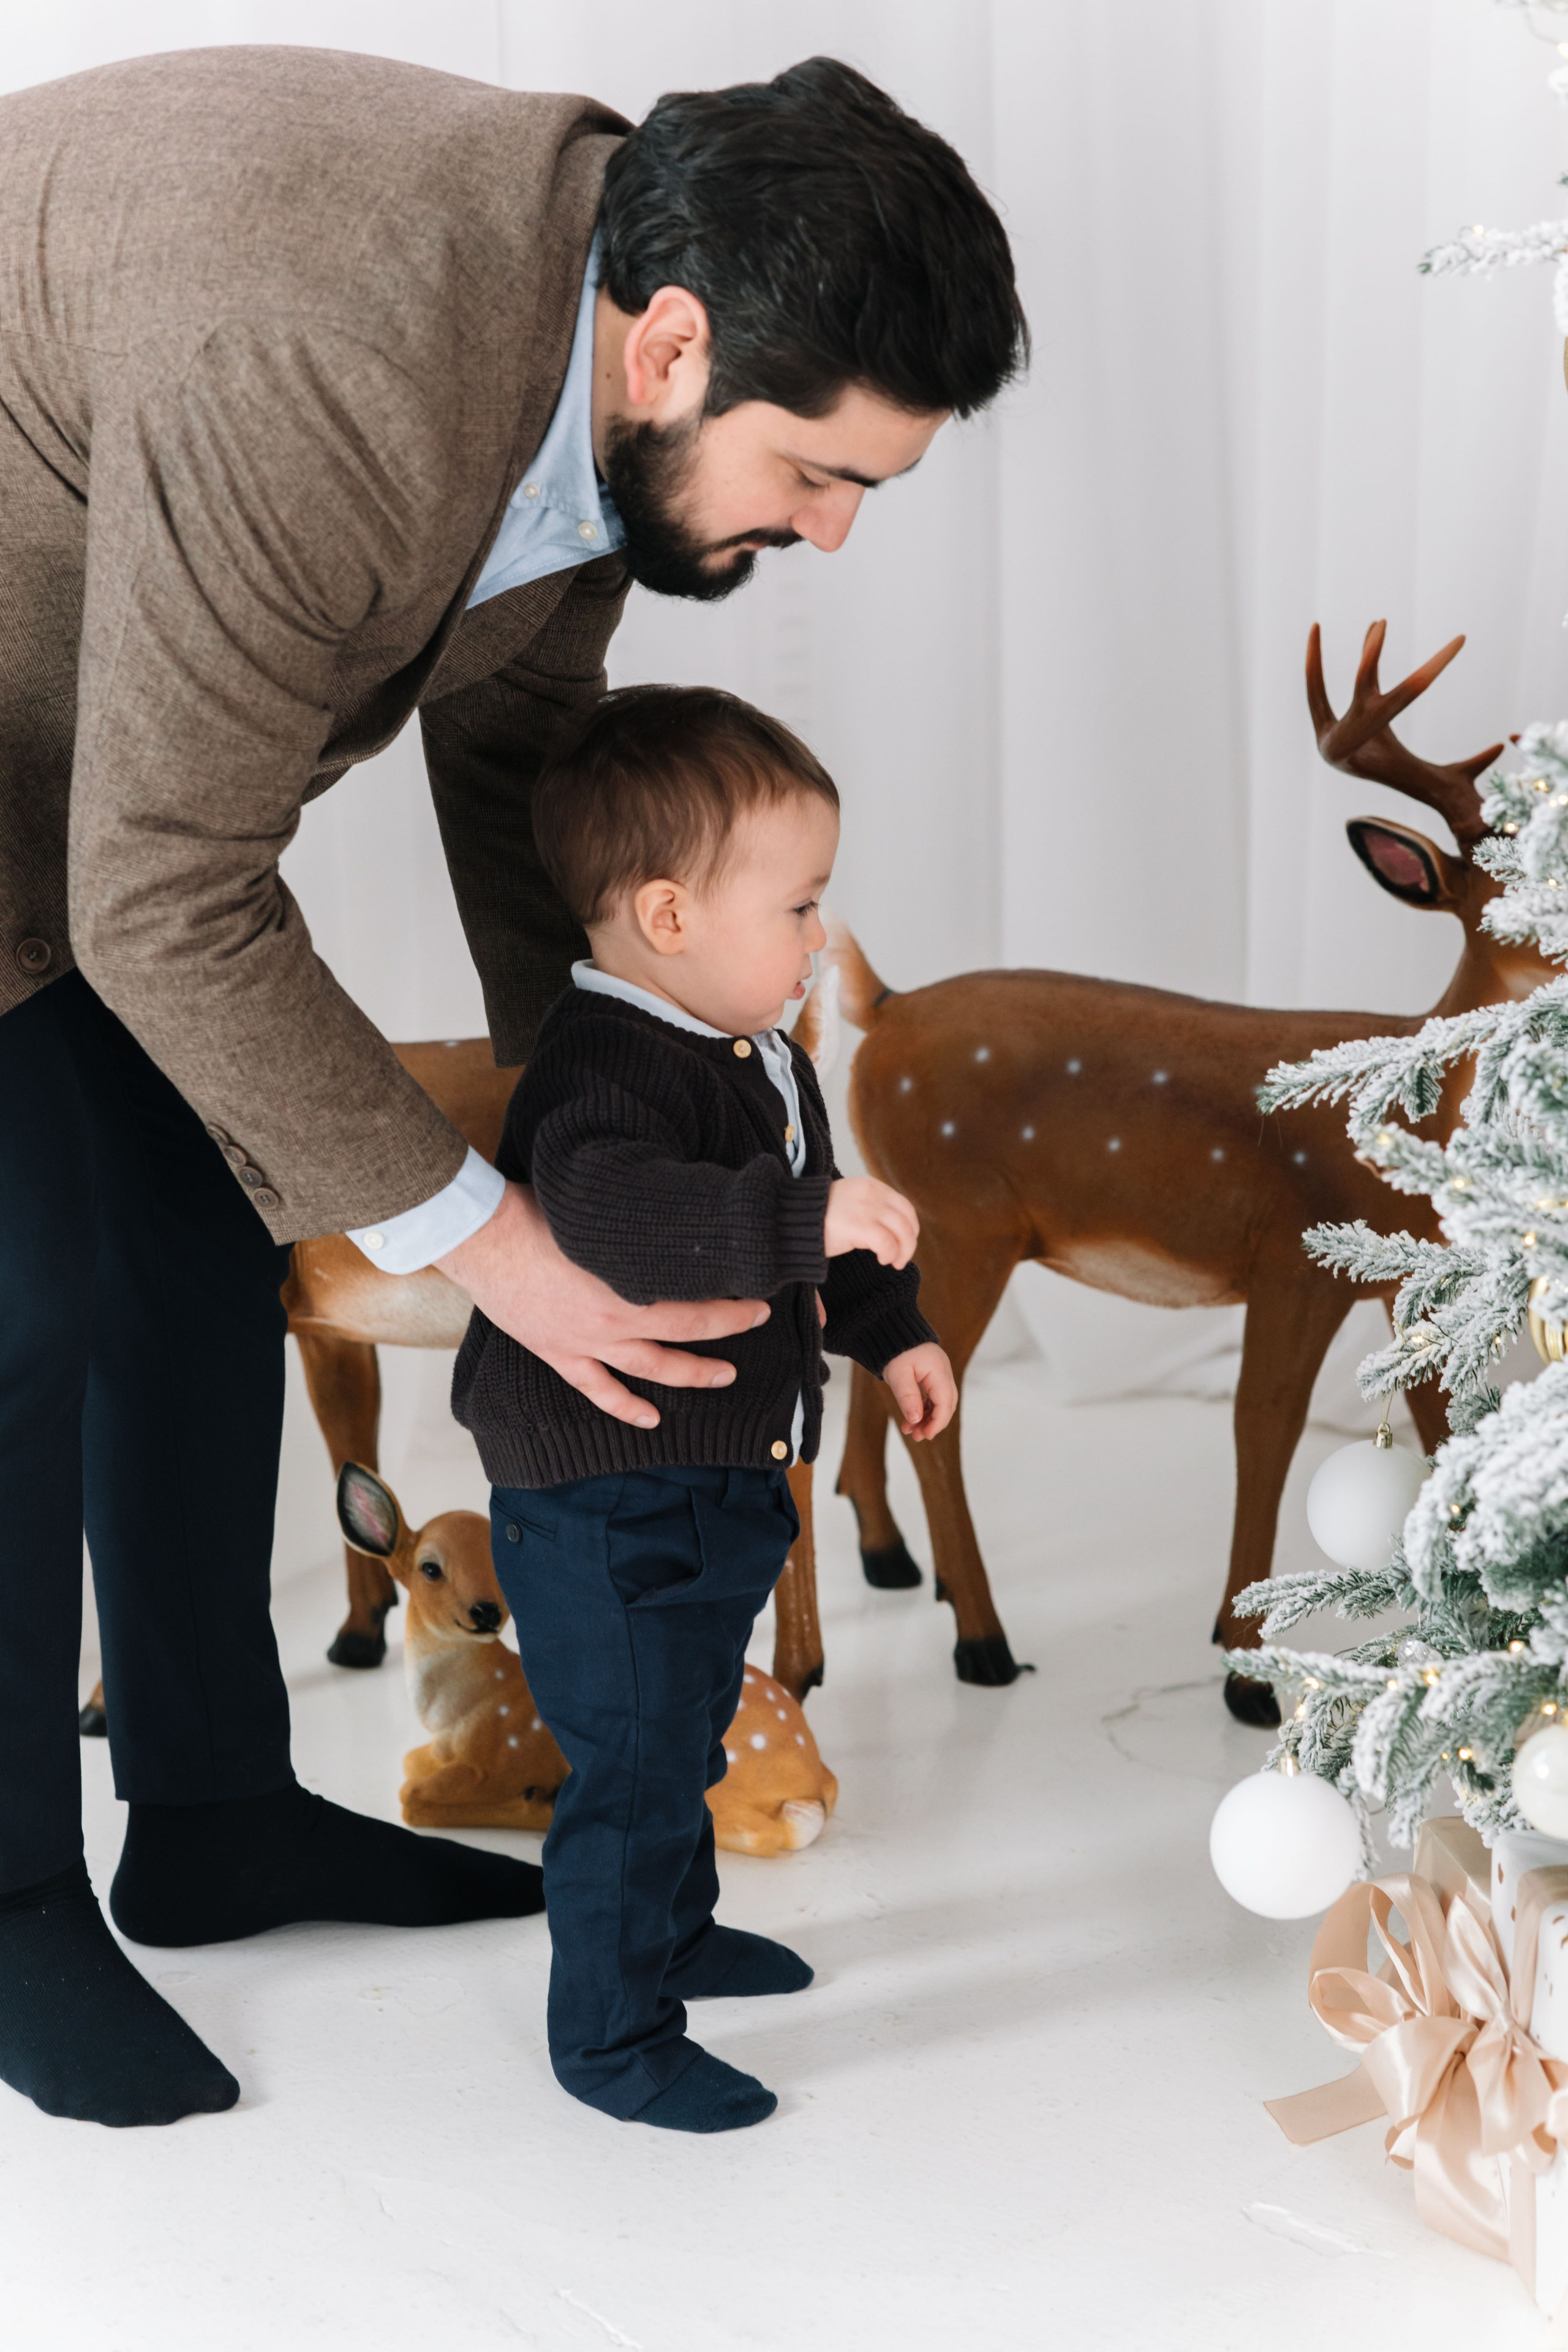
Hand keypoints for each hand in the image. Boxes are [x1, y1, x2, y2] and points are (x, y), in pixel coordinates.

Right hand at [435, 1181, 767, 1428]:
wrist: (485, 1237)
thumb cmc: (540, 1211)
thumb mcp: (603, 1215)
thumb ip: (641, 1230)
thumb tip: (677, 1223)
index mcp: (629, 1285)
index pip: (697, 1305)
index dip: (733, 1306)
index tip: (759, 1298)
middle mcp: (614, 1321)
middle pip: (684, 1334)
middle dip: (726, 1332)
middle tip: (755, 1323)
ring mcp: (585, 1343)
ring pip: (649, 1369)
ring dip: (689, 1374)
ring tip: (723, 1377)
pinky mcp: (558, 1352)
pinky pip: (597, 1389)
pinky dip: (625, 1406)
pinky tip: (651, 1418)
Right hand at [824, 1176, 918, 1267]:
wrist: (792, 1218)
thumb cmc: (817, 1217)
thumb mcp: (849, 1202)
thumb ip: (870, 1207)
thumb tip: (892, 1229)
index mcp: (871, 1186)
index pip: (904, 1206)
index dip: (910, 1227)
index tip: (904, 1242)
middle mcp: (872, 1194)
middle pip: (907, 1220)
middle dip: (909, 1243)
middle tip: (901, 1259)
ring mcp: (867, 1209)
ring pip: (902, 1232)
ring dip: (903, 1251)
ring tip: (893, 1262)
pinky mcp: (860, 1226)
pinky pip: (887, 1243)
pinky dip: (889, 1254)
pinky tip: (881, 1260)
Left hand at [882, 1343, 956, 1440]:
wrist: (891, 1329)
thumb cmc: (895, 1348)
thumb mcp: (898, 1375)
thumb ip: (908, 1397)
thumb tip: (916, 1420)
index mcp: (939, 1372)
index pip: (945, 1403)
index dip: (937, 1423)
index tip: (925, 1435)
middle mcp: (943, 1373)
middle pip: (946, 1405)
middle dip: (933, 1423)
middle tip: (916, 1436)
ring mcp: (938, 1374)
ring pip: (939, 1402)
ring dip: (927, 1418)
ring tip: (909, 1430)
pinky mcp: (931, 1375)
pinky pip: (932, 1396)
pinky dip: (923, 1408)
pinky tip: (911, 1418)